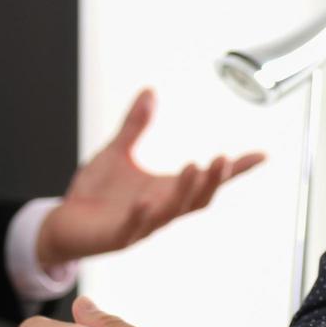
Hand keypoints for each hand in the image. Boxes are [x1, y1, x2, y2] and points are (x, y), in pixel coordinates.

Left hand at [36, 89, 264, 264]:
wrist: (63, 224)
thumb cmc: (95, 194)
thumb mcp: (117, 152)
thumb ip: (135, 126)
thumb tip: (150, 91)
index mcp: (166, 190)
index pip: (208, 181)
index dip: (235, 170)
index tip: (262, 156)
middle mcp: (160, 209)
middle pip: (197, 198)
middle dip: (213, 179)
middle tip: (226, 158)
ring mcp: (141, 225)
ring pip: (171, 212)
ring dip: (186, 190)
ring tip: (196, 165)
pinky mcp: (116, 235)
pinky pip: (132, 227)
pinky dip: (141, 215)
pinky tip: (145, 200)